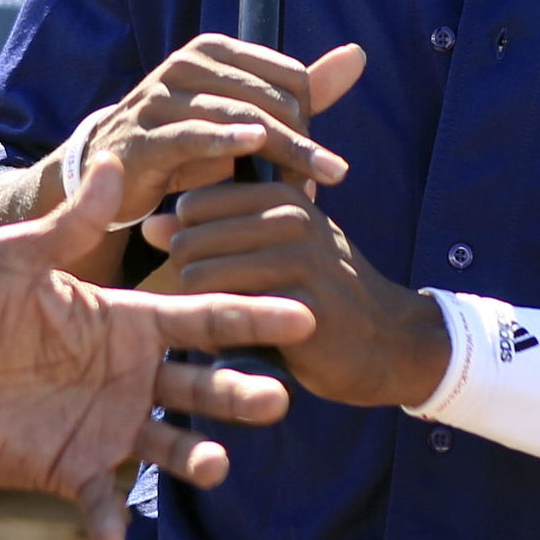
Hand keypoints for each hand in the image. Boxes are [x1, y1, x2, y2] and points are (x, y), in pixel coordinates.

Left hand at [0, 151, 317, 539]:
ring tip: (215, 466)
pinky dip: (108, 520)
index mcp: (125, 323)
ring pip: (168, 447)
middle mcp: (129, 376)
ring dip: (195, 460)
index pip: (199, 318)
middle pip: (201, 386)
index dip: (247, 316)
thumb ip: (71, 221)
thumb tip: (112, 158)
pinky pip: (99, 500)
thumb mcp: (18, 257)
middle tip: (277, 398)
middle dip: (239, 393)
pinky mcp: (72, 470)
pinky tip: (114, 535)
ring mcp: (105, 426)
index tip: (298, 311)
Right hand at [71, 36, 363, 228]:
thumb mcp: (247, 112)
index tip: (318, 158)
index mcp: (214, 51)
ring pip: (239, 116)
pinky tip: (253, 147)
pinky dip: (225, 140)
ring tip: (313, 182)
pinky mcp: (144, 135)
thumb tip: (358, 54)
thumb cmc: (191, 140)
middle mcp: (186, 64)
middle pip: (268, 98)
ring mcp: (161, 97)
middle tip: (325, 178)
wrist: (116, 170)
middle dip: (301, 140)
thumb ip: (302, 87)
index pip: (288, 76)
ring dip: (282, 152)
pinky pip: (192, 135)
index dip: (311, 116)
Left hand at [145, 180, 450, 410]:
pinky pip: (222, 315)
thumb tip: (150, 225)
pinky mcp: (299, 306)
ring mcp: (297, 260)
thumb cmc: (320, 291)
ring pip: (197, 276)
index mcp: (281, 194)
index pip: (192, 206)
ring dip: (201, 310)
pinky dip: (219, 337)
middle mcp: (289, 217)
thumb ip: (213, 233)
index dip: (190, 244)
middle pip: (187, 241)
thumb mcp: (274, 249)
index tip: (219, 270)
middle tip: (224, 304)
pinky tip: (244, 345)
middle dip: (190, 279)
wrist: (389, 340)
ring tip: (232, 323)